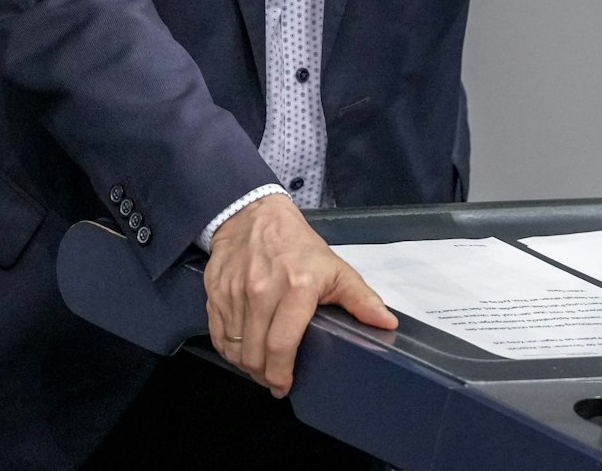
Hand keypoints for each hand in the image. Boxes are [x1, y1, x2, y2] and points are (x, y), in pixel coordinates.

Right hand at [203, 194, 396, 397]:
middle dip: (264, 375)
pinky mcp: (215, 294)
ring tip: (261, 366)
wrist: (254, 216)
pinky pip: (217, 336)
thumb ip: (361, 299)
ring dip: (247, 365)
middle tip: (274, 380)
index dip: (282, 373)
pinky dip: (228, 350)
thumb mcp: (336, 268)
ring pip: (234, 349)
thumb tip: (387, 324)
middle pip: (255, 353)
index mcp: (297, 287)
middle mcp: (262, 291)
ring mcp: (235, 293)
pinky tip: (242, 351)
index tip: (285, 385)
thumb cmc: (297, 246)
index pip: (282, 345)